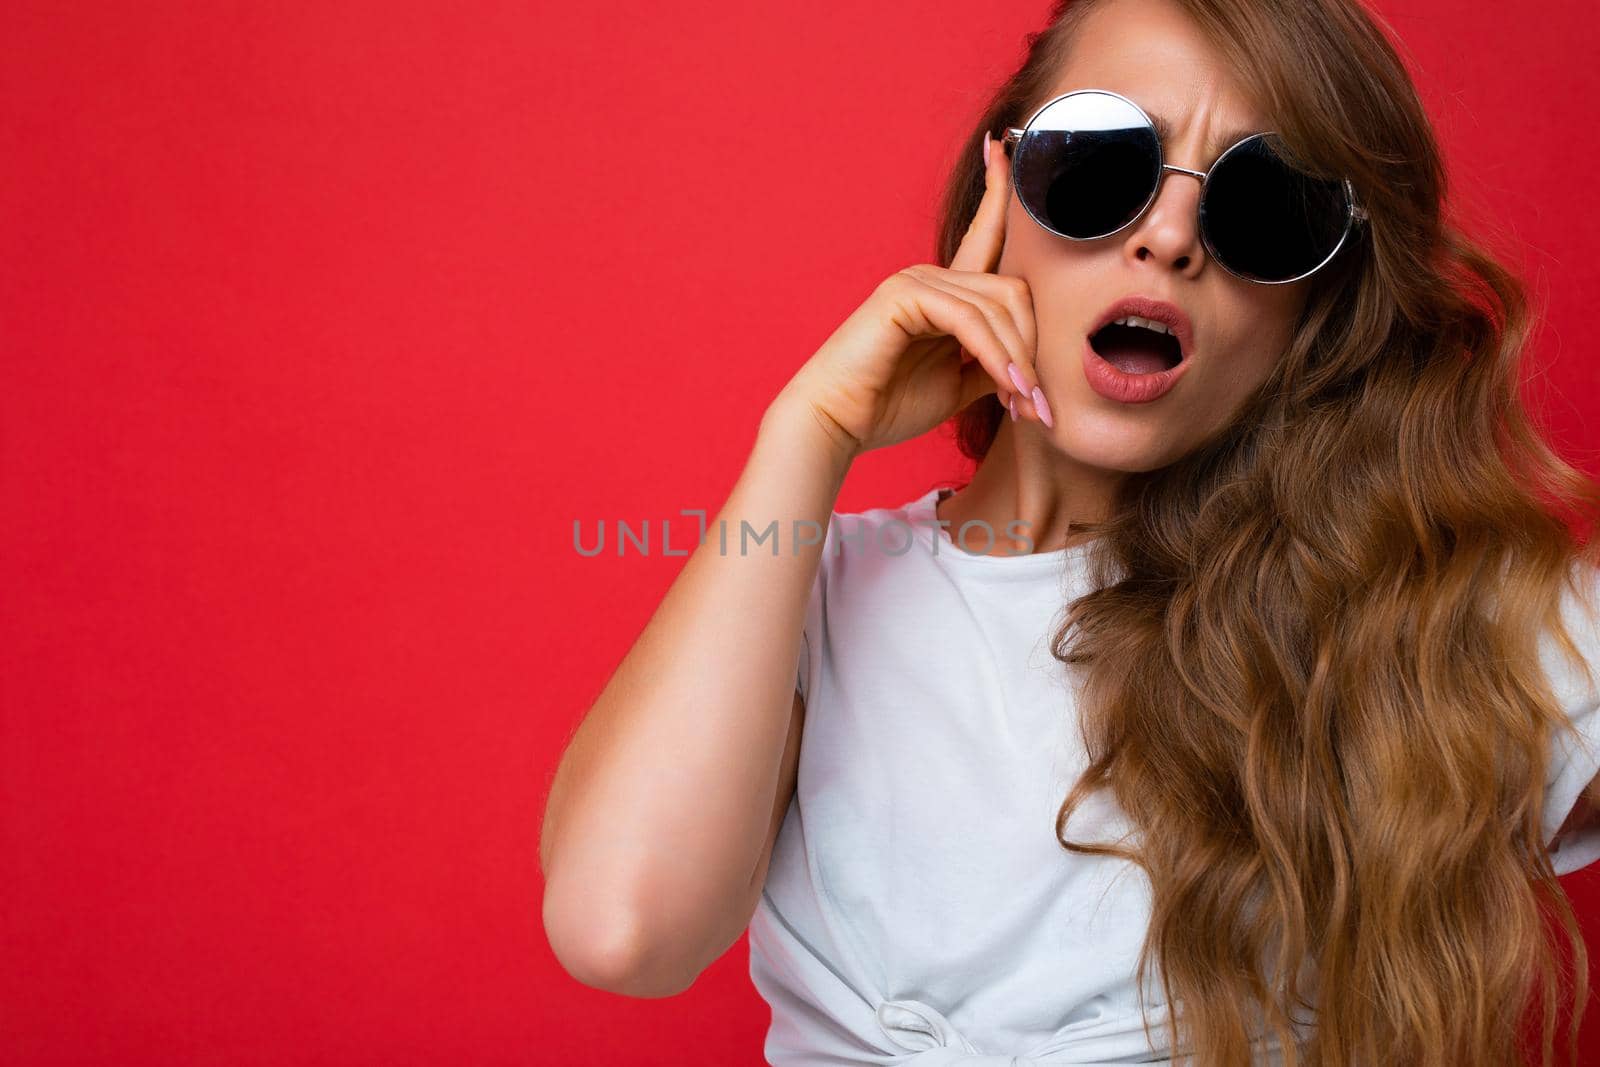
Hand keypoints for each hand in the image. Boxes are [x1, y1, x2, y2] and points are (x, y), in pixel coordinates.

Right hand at [776, 131, 1049, 461]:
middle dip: (1031, 348)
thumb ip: (992, 365)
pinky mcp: (903, 296)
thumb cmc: (888, 407)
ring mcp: (915, 281)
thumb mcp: (958, 383)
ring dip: (1018, 360)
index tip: (1004, 143)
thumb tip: (1031, 368)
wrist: (837, 424)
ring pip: (997, 306)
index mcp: (943, 292)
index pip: (984, 236)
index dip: (998, 190)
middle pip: (1012, 290)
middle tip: (1036, 403)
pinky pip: (969, 319)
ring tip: (1025, 404)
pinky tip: (1005, 385)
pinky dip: (994, 354)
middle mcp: (930, 277)